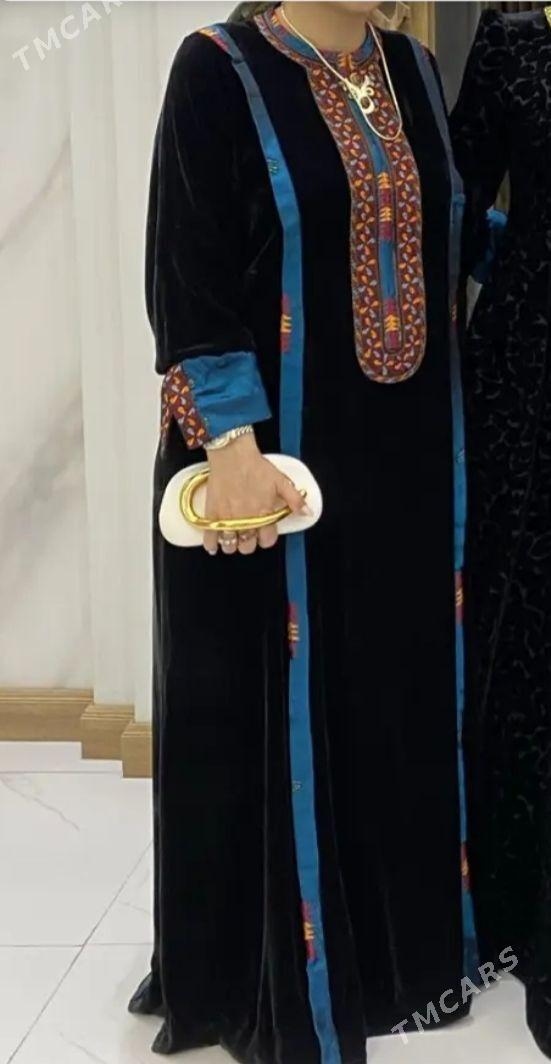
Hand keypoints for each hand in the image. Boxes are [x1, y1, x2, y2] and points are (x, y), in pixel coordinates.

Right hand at [203, 434, 305, 555]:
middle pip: (247, 546)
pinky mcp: (212, 514)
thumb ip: (295, 500)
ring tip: (232, 537)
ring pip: (229, 546)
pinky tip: (213, 546)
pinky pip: (209, 538)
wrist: (233, 454)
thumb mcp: (281, 481)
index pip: (267, 540)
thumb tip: (307, 513)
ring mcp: (227, 519)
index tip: (263, 533)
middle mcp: (246, 521)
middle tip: (247, 534)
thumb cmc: (256, 466)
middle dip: (248, 543)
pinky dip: (211, 545)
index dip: (266, 538)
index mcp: (264, 515)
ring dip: (232, 544)